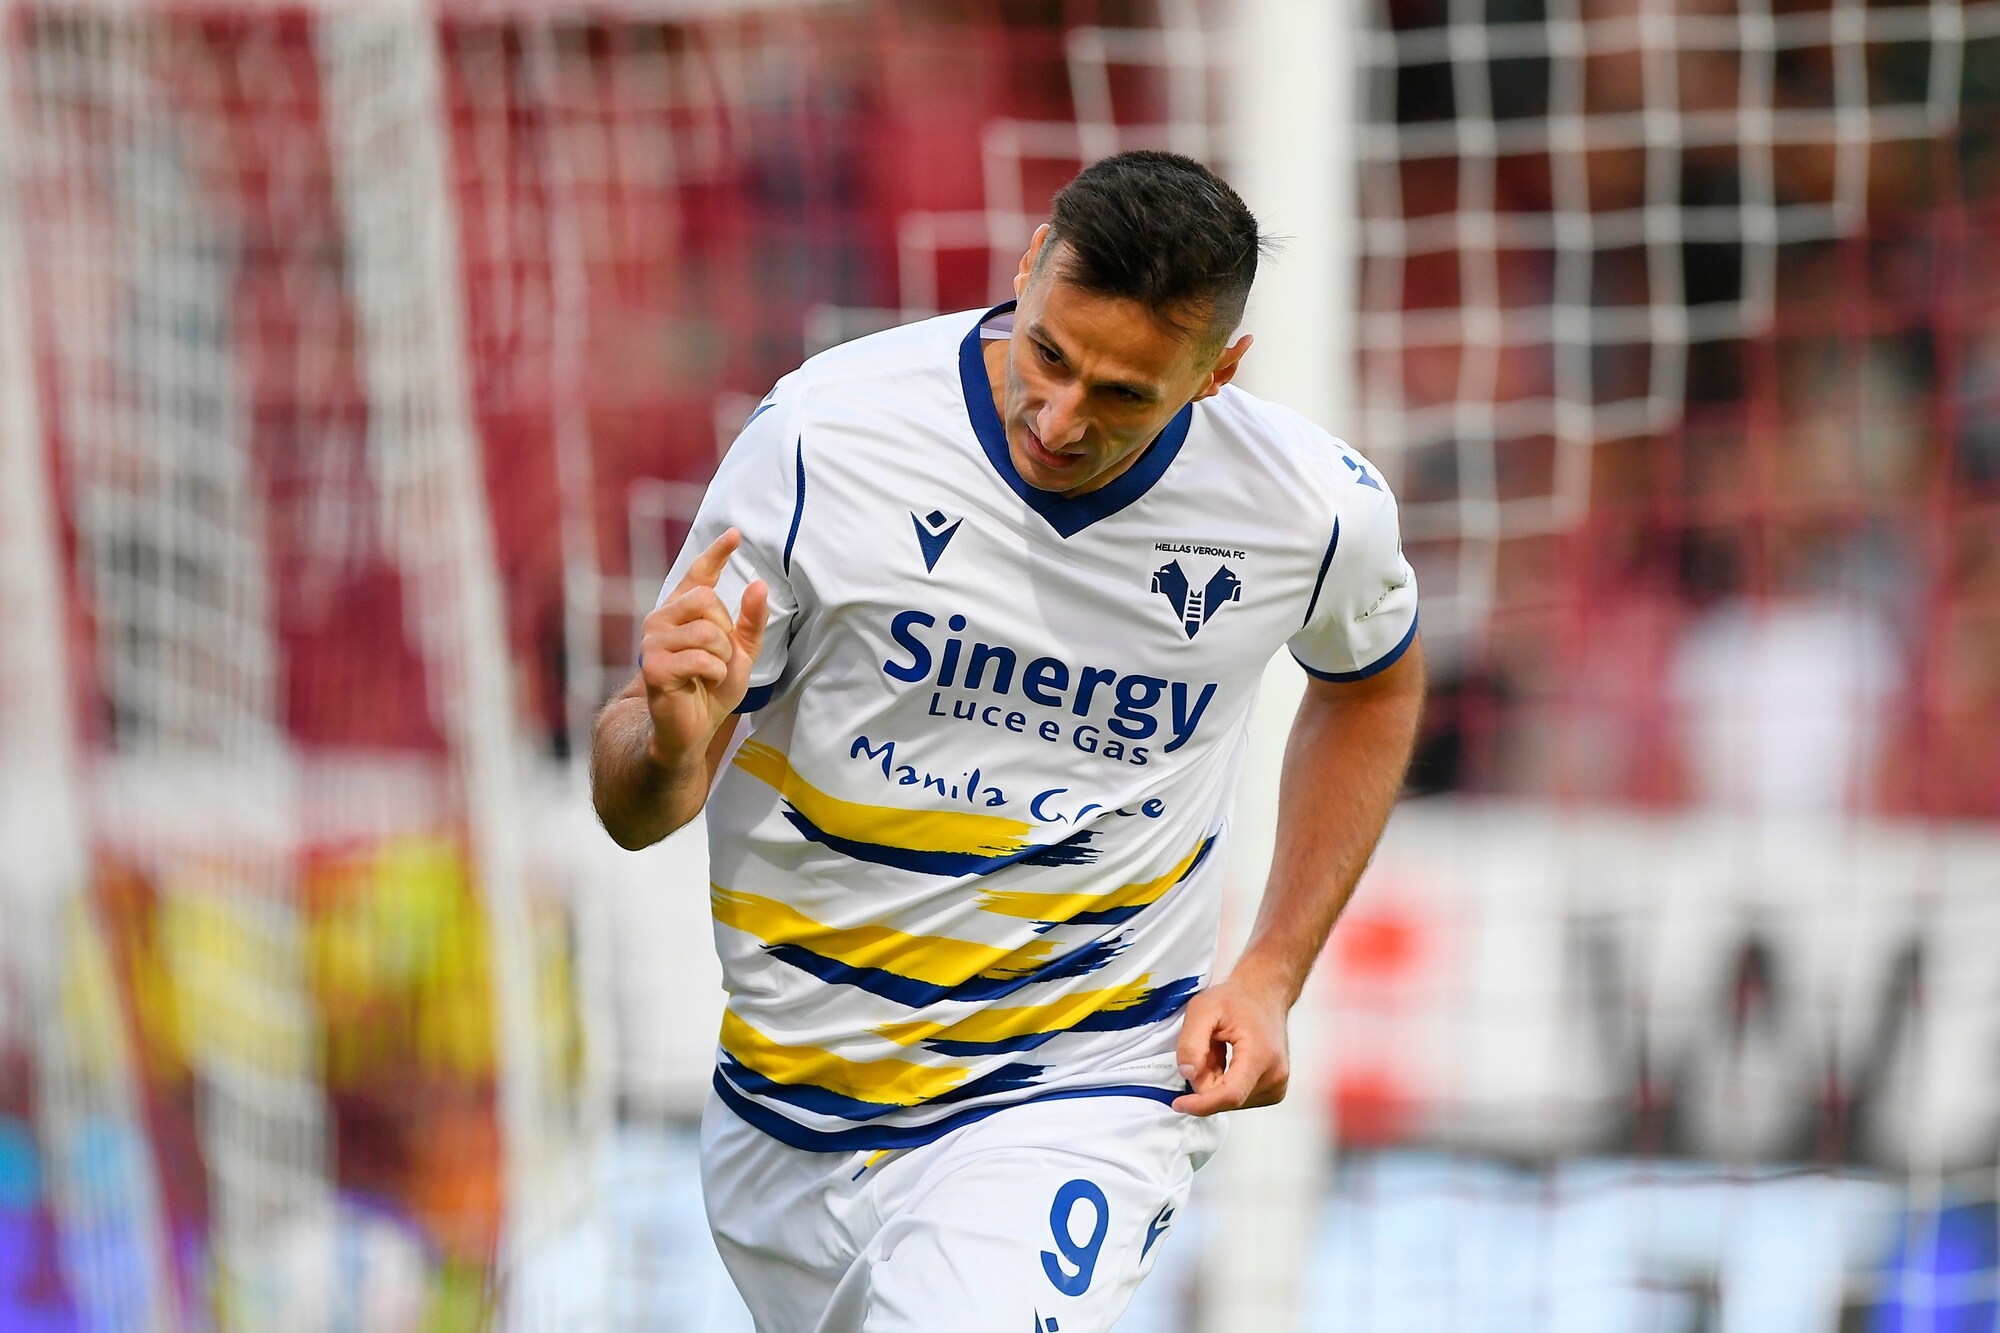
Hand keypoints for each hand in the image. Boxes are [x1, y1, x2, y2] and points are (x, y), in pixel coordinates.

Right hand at [638, 529, 767, 766]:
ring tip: (710, 673)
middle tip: (718, 658)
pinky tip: (703, 683)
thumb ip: (751, 620)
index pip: (698, 574)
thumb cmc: (712, 687)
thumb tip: (759, 584)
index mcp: (682, 611)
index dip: (716, 553)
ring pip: (707, 631)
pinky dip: (714, 673)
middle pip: (706, 599)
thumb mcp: (741, 652)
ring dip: (721, 657)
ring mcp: (653, 642)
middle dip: (725, 631)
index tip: (735, 534)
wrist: (694, 728)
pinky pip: (701, 658)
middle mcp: (661, 619)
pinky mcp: (654, 666)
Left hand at [1171, 974, 1291, 1115]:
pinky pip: (1238, 1098)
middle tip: (1207, 1048)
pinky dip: (1225, 1083)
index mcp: (1260, 1055)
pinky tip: (1229, 1061)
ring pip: (1230, 1101)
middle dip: (1205, 1081)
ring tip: (1221, 1051)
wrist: (1264, 995)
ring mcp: (1277, 1086)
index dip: (1201, 1104)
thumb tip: (1189, 1074)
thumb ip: (1191, 1042)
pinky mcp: (1274, 1091)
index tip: (1179, 1104)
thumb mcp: (1203, 1009)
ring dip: (1215, 1082)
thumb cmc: (1236, 999)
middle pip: (1226, 1099)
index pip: (1230, 1094)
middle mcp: (1275, 1076)